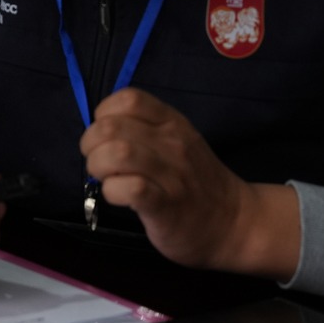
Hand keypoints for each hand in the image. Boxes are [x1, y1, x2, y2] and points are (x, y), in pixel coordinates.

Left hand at [81, 89, 297, 278]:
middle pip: (110, 127)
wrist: (233, 224)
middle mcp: (172, 143)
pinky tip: (118, 196)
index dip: (104, 114)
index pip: (128, 98)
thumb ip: (145, 129)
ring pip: (117, 153)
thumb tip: (101, 131)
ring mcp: (171, 174)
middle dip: (90, 145)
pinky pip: (131, 188)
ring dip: (98, 167)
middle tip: (99, 163)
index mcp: (172, 123)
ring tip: (107, 179)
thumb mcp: (177, 142)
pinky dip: (113, 191)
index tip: (107, 136)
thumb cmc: (196, 182)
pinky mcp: (166, 206)